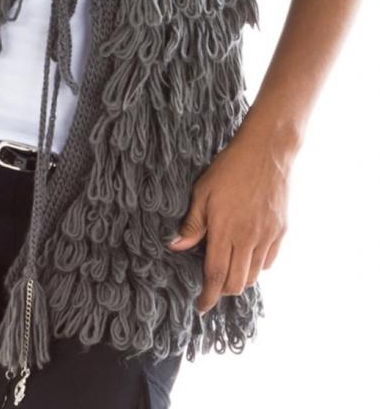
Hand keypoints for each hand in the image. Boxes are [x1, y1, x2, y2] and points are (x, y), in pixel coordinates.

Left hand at [166, 115, 291, 313]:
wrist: (267, 151)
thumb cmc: (229, 168)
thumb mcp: (202, 192)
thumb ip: (192, 224)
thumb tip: (175, 247)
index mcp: (226, 230)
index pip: (216, 276)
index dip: (208, 296)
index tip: (200, 306)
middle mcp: (249, 239)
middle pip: (237, 283)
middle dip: (222, 291)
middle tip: (211, 286)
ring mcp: (268, 236)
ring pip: (254, 275)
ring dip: (239, 280)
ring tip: (227, 269)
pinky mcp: (281, 231)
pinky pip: (268, 261)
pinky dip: (256, 266)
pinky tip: (246, 255)